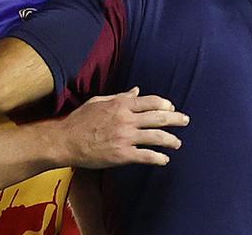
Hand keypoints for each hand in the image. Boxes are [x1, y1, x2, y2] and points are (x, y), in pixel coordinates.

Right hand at [55, 87, 189, 167]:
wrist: (65, 141)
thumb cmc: (80, 120)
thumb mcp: (99, 101)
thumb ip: (119, 97)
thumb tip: (136, 91)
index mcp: (120, 105)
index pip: (151, 101)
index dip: (165, 104)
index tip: (171, 108)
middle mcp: (126, 119)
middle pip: (159, 118)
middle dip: (176, 119)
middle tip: (186, 120)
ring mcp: (125, 137)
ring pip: (156, 137)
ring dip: (171, 140)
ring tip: (177, 143)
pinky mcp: (122, 155)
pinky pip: (146, 156)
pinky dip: (158, 158)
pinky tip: (164, 159)